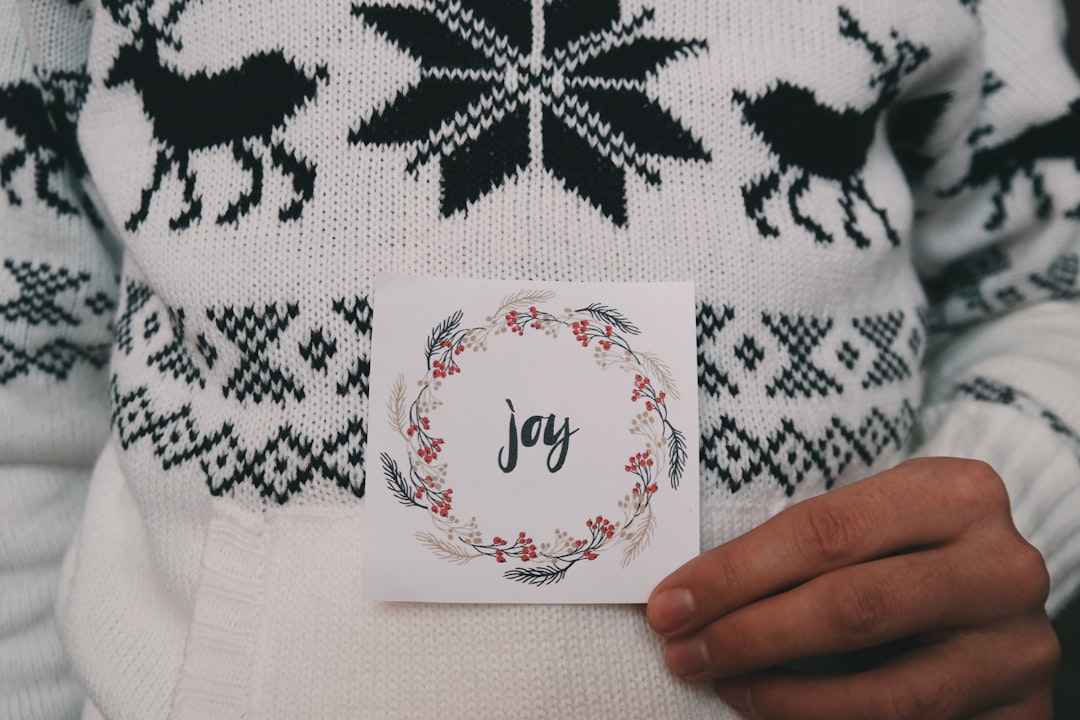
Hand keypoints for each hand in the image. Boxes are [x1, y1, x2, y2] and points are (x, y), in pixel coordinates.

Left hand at [646, 458, 1059, 718]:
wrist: (996, 584)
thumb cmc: (903, 544)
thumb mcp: (871, 517)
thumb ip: (803, 547)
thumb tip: (688, 596)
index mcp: (956, 493)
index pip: (825, 533)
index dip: (735, 574)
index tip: (669, 605)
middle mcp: (1001, 566)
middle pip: (854, 608)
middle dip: (750, 636)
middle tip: (683, 653)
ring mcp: (1021, 645)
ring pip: (888, 694)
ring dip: (785, 698)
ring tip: (725, 686)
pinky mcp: (1027, 712)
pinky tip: (780, 714)